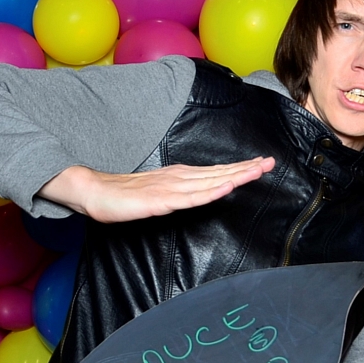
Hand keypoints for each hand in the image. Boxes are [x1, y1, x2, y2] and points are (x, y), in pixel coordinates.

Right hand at [39, 158, 274, 222]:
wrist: (93, 192)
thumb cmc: (126, 195)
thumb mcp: (160, 193)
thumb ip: (180, 192)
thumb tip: (201, 191)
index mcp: (181, 176)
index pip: (216, 172)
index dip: (240, 168)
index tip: (262, 163)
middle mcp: (180, 178)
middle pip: (218, 173)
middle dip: (245, 168)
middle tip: (270, 162)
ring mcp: (171, 188)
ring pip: (210, 182)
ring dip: (234, 176)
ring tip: (256, 170)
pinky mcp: (161, 200)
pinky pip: (191, 198)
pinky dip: (210, 191)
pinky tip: (225, 188)